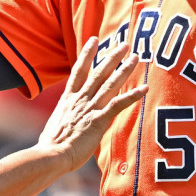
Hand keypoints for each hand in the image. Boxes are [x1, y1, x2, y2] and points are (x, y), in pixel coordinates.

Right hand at [39, 38, 145, 169]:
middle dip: (112, 57)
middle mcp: (79, 100)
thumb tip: (67, 120)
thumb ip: (65, 118)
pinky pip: (118, 105)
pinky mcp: (98, 121)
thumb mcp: (55, 125)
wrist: (51, 154)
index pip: (78, 71)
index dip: (87, 54)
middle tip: (124, 44)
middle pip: (98, 73)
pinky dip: (132, 96)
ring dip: (124, 70)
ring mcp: (89, 109)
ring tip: (136, 57)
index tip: (93, 40)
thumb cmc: (51, 146)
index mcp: (68, 99)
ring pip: (110, 84)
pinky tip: (144, 89)